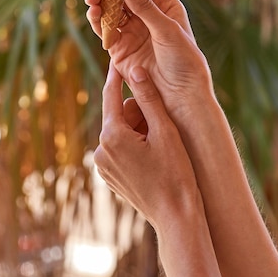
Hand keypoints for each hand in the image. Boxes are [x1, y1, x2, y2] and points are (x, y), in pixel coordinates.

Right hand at [80, 0, 214, 117]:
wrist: (181, 96)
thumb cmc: (184, 59)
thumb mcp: (166, 28)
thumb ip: (143, 4)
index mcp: (162, 2)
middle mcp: (145, 13)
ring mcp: (131, 30)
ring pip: (109, 8)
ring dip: (97, 0)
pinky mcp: (119, 47)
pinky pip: (104, 28)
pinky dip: (96, 19)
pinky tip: (92, 12)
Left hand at [94, 62, 201, 231]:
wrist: (176, 217)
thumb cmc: (176, 173)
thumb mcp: (165, 130)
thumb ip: (148, 97)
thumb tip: (134, 69)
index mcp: (112, 135)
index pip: (111, 94)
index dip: (116, 75)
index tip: (118, 59)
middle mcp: (101, 150)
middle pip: (120, 115)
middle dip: (139, 114)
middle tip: (163, 126)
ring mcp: (103, 166)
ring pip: (120, 132)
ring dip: (139, 131)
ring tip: (161, 146)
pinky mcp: (109, 177)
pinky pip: (120, 150)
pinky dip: (135, 146)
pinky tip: (154, 158)